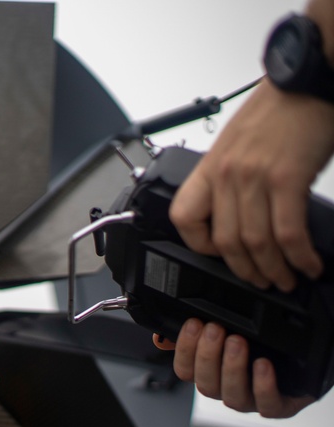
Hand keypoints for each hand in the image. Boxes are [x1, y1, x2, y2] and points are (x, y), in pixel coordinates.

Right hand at [153, 319, 313, 417]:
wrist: (305, 361)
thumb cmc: (262, 347)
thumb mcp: (226, 333)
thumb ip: (196, 334)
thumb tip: (160, 336)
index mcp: (211, 374)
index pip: (184, 371)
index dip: (185, 351)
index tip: (193, 325)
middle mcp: (227, 389)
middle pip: (206, 384)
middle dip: (208, 355)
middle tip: (215, 329)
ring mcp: (251, 400)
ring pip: (232, 396)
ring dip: (231, 368)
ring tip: (237, 342)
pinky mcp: (278, 406)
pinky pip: (266, 404)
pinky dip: (262, 385)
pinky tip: (262, 364)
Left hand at [170, 80, 333, 291]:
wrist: (310, 77)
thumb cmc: (282, 107)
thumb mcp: (240, 143)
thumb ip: (235, 176)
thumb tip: (244, 209)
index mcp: (211, 166)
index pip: (184, 217)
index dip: (198, 244)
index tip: (219, 255)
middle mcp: (227, 174)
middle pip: (225, 241)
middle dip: (245, 270)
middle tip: (262, 281)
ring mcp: (255, 178)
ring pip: (255, 243)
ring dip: (274, 270)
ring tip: (288, 279)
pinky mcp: (287, 179)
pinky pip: (287, 233)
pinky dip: (299, 256)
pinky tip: (309, 263)